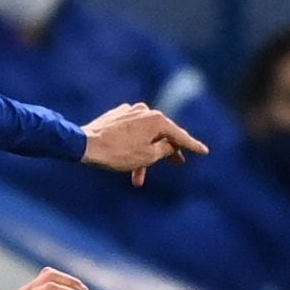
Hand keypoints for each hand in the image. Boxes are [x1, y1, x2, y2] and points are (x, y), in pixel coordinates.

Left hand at [81, 101, 207, 186]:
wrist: (85, 145)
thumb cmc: (117, 153)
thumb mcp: (147, 156)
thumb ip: (165, 150)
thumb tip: (172, 144)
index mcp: (157, 120)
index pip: (180, 135)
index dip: (193, 146)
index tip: (204, 152)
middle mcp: (145, 111)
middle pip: (162, 133)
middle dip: (167, 152)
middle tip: (178, 164)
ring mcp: (130, 111)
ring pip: (145, 135)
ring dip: (144, 155)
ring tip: (137, 178)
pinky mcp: (117, 115)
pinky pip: (131, 132)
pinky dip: (133, 145)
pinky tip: (126, 159)